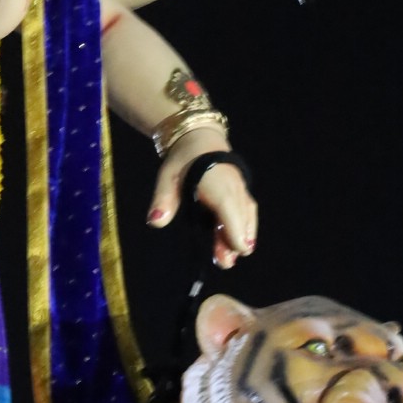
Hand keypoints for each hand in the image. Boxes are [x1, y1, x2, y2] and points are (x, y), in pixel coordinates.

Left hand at [148, 133, 256, 269]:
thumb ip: (163, 199)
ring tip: (227, 259)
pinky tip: (236, 245)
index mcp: (217, 182)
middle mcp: (234, 186)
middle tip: (224, 263)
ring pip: (246, 216)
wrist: (200, 139)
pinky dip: (243, 228)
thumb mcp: (167, 176)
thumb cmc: (182, 159)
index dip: (235, 228)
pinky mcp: (242, 193)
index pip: (229, 207)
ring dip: (239, 236)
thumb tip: (156, 221)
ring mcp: (240, 189)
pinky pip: (246, 213)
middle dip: (234, 240)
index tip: (239, 250)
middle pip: (239, 217)